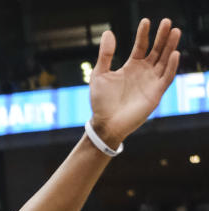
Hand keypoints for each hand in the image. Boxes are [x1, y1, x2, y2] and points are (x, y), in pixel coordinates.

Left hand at [89, 18, 180, 147]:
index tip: (146, 21)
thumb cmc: (101, 102)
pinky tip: (174, 54)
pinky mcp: (155, 94)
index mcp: (132, 67)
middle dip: (162, 36)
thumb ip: (105, 55)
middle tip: (167, 22)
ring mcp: (151, 82)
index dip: (144, 34)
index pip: (141, 46)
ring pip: (164, 61)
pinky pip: (166, 78)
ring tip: (175, 31)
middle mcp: (144, 72)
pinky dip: (171, 66)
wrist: (105, 124)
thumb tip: (108, 32)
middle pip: (157, 50)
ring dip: (170, 47)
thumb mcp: (100, 75)